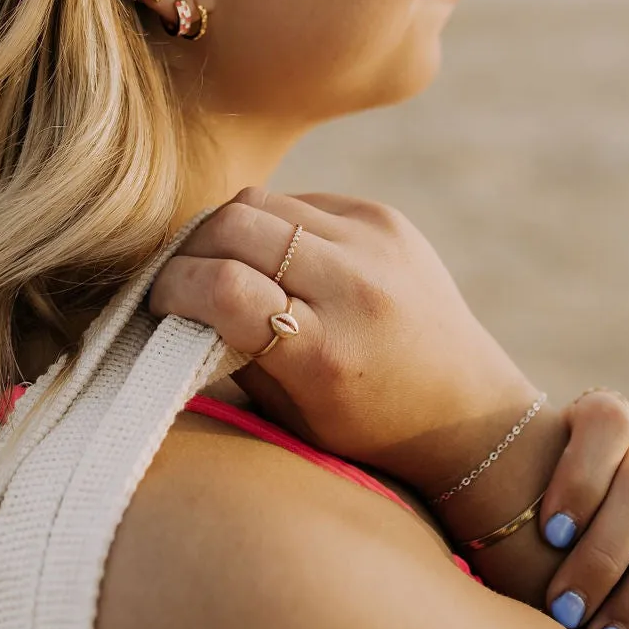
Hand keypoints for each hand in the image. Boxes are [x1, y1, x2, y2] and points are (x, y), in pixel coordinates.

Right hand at [148, 186, 534, 485]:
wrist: (469, 411)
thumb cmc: (366, 428)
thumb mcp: (289, 412)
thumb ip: (229, 349)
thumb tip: (174, 303)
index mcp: (327, 352)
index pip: (222, 287)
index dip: (173, 287)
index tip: (160, 303)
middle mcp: (355, 286)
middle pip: (233, 225)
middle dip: (189, 250)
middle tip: (182, 279)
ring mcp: (376, 241)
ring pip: (260, 201)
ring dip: (225, 230)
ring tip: (221, 264)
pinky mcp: (385, 218)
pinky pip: (299, 200)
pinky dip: (271, 224)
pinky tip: (275, 256)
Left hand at [541, 389, 628, 628]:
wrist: (587, 514)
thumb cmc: (542, 495)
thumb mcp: (532, 476)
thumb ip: (527, 486)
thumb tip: (506, 524)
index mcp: (609, 414)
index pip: (607, 422)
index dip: (581, 477)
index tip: (550, 534)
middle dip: (603, 554)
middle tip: (564, 607)